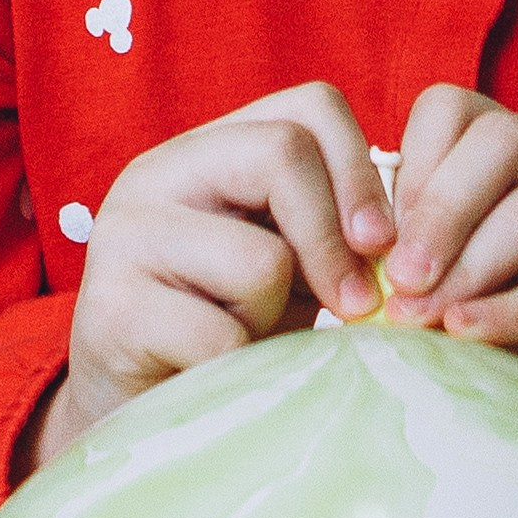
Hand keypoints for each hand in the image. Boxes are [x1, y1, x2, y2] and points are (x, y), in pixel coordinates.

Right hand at [24, 84, 392, 468]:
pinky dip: (241, 370)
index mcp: (210, 148)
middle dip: (335, 239)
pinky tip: (215, 375)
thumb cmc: (228, 327)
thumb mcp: (287, 264)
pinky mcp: (112, 309)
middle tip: (354, 305)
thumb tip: (404, 243)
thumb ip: (333, 231)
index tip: (381, 243)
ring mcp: (125, 235)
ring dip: (276, 318)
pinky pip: (223, 338)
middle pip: (284, 153)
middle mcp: (159, 172)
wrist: (137, 410)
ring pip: (262, 258)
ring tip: (246, 337)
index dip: (362, 170)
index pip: (311, 107)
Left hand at [380, 86, 517, 452]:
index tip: (372, 235)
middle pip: (504, 140)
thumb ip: (422, 255)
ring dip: (470, 264)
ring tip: (421, 315)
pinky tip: (466, 335)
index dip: (411, 164)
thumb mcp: (462, 284)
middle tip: (396, 278)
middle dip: (439, 210)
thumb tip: (351, 252)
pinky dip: (513, 312)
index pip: (458, 108)